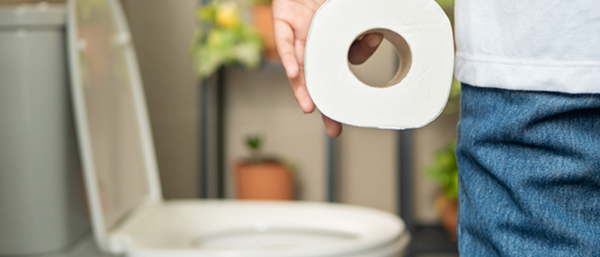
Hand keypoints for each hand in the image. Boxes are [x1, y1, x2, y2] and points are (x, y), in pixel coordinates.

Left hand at [273, 0, 382, 136]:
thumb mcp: (357, 9)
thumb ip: (367, 25)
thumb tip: (373, 39)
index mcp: (331, 38)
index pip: (338, 69)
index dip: (342, 89)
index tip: (348, 113)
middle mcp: (313, 39)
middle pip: (317, 77)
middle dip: (325, 103)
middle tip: (335, 129)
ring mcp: (298, 30)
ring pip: (299, 65)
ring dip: (303, 88)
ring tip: (311, 107)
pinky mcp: (283, 17)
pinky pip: (285, 41)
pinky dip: (290, 57)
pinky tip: (295, 74)